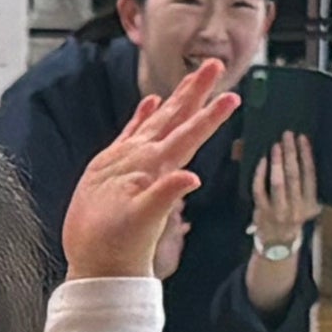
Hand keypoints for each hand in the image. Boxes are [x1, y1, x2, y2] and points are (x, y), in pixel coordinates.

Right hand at [62, 58, 238, 280]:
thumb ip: (165, 196)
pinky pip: (132, 135)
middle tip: (216, 65)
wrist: (99, 267)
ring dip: (175, 100)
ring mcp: (133, 165)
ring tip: (192, 78)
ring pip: (159, 123)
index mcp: (159, 170)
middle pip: (178, 119)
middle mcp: (149, 163)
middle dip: (197, 92)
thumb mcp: (143, 221)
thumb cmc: (118, 248)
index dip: (210, 115)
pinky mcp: (114, 170)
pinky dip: (142, 118)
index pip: (190, 135)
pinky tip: (150, 104)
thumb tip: (191, 178)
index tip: (232, 95)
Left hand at [248, 130, 319, 244]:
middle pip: (294, 176)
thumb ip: (306, 186)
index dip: (306, 155)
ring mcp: (278, 211)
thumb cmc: (294, 217)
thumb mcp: (307, 205)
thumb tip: (301, 153)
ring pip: (277, 183)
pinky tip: (262, 161)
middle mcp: (296, 208)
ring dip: (277, 162)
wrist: (279, 243)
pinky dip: (260, 174)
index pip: (310, 175)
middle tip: (287, 135)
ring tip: (276, 145)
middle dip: (291, 153)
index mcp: (311, 204)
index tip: (302, 138)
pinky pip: (259, 189)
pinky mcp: (262, 211)